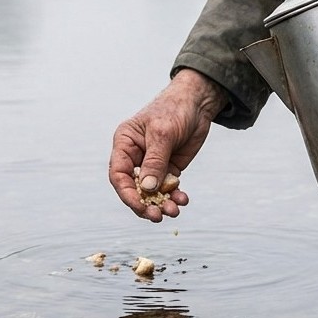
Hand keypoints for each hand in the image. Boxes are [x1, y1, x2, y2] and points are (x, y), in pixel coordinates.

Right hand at [108, 68, 225, 220]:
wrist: (198, 102)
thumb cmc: (175, 109)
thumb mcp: (163, 133)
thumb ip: (155, 161)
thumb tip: (148, 189)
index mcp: (125, 144)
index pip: (119, 175)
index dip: (127, 194)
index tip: (141, 207)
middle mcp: (135, 156)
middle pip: (134, 188)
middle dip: (145, 204)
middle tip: (159, 215)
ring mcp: (152, 164)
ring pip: (151, 192)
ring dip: (162, 203)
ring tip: (175, 210)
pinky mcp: (169, 168)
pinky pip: (167, 188)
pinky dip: (174, 196)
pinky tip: (183, 200)